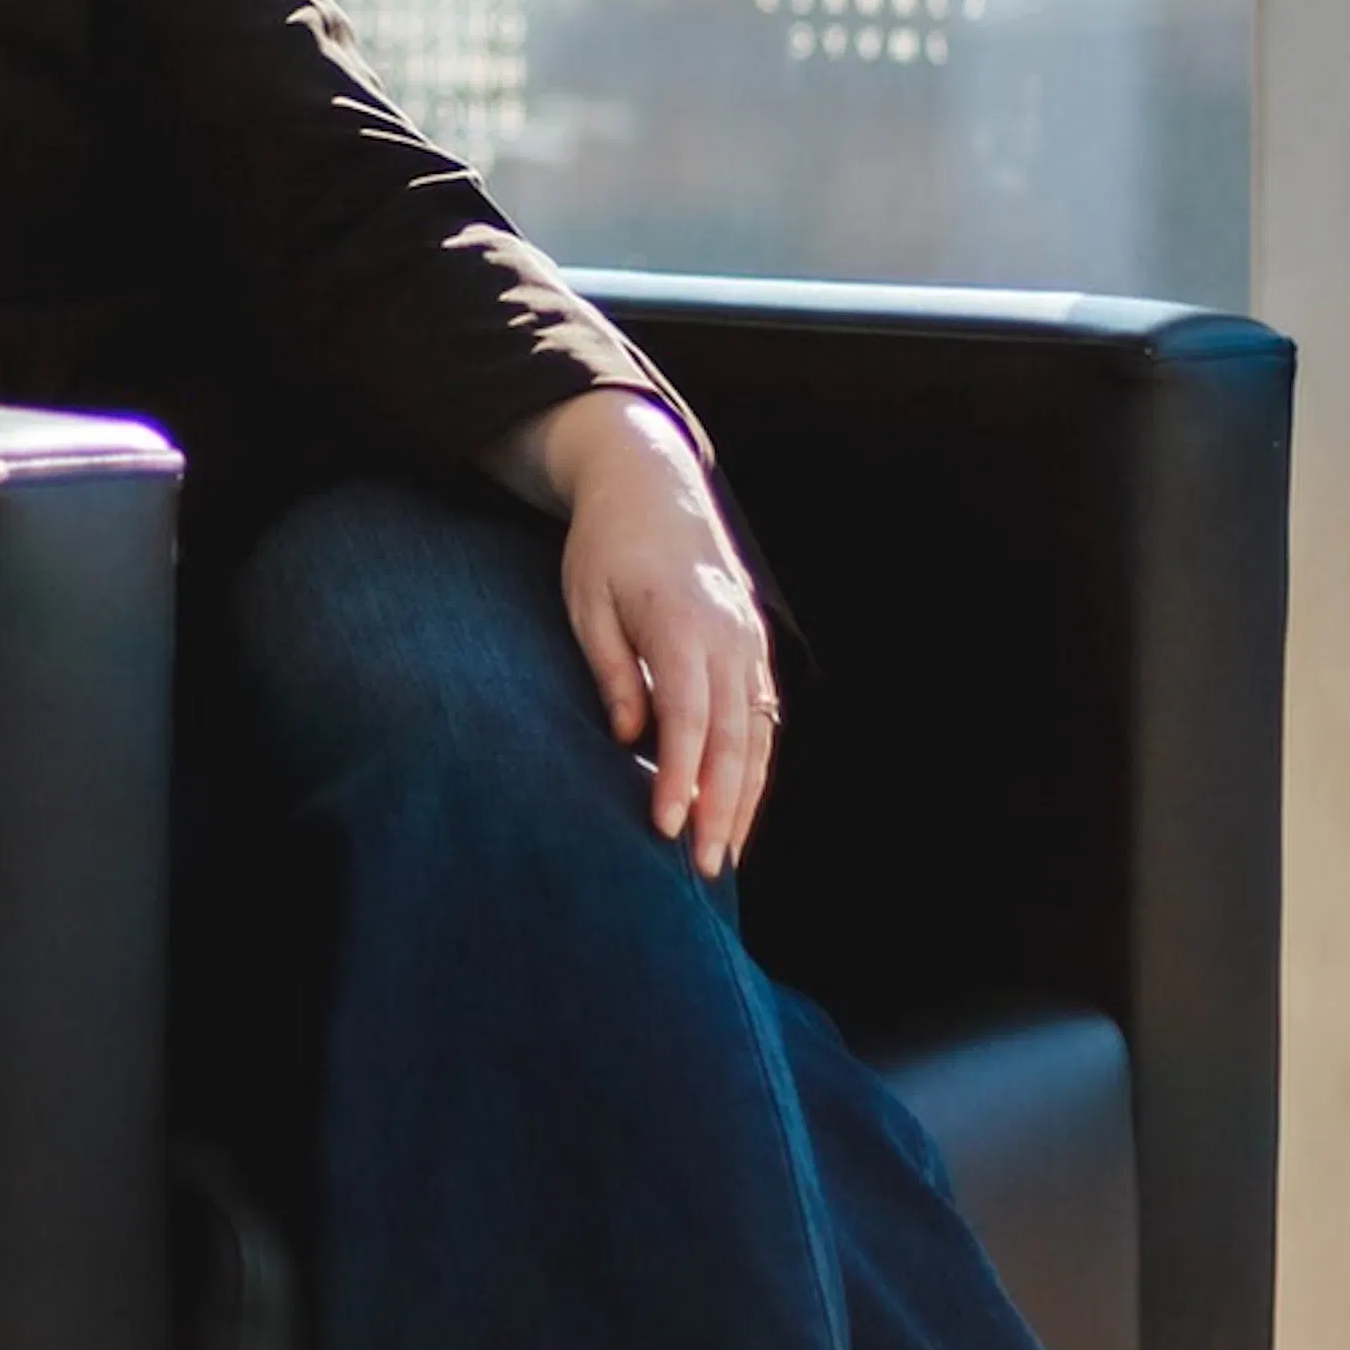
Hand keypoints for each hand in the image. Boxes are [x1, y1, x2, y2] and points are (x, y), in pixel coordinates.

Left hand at [509, 390, 779, 875]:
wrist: (650, 482)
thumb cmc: (606, 546)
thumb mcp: (588, 602)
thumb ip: (612, 670)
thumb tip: (630, 738)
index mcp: (683, 622)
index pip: (687, 716)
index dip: (679, 777)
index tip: (665, 827)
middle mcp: (728, 635)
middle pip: (734, 736)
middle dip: (722, 807)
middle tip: (706, 867)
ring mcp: (748, 638)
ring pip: (758, 731)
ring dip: (746, 796)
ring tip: (727, 854)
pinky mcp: (752, 643)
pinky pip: (761, 713)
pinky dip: (753, 763)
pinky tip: (739, 803)